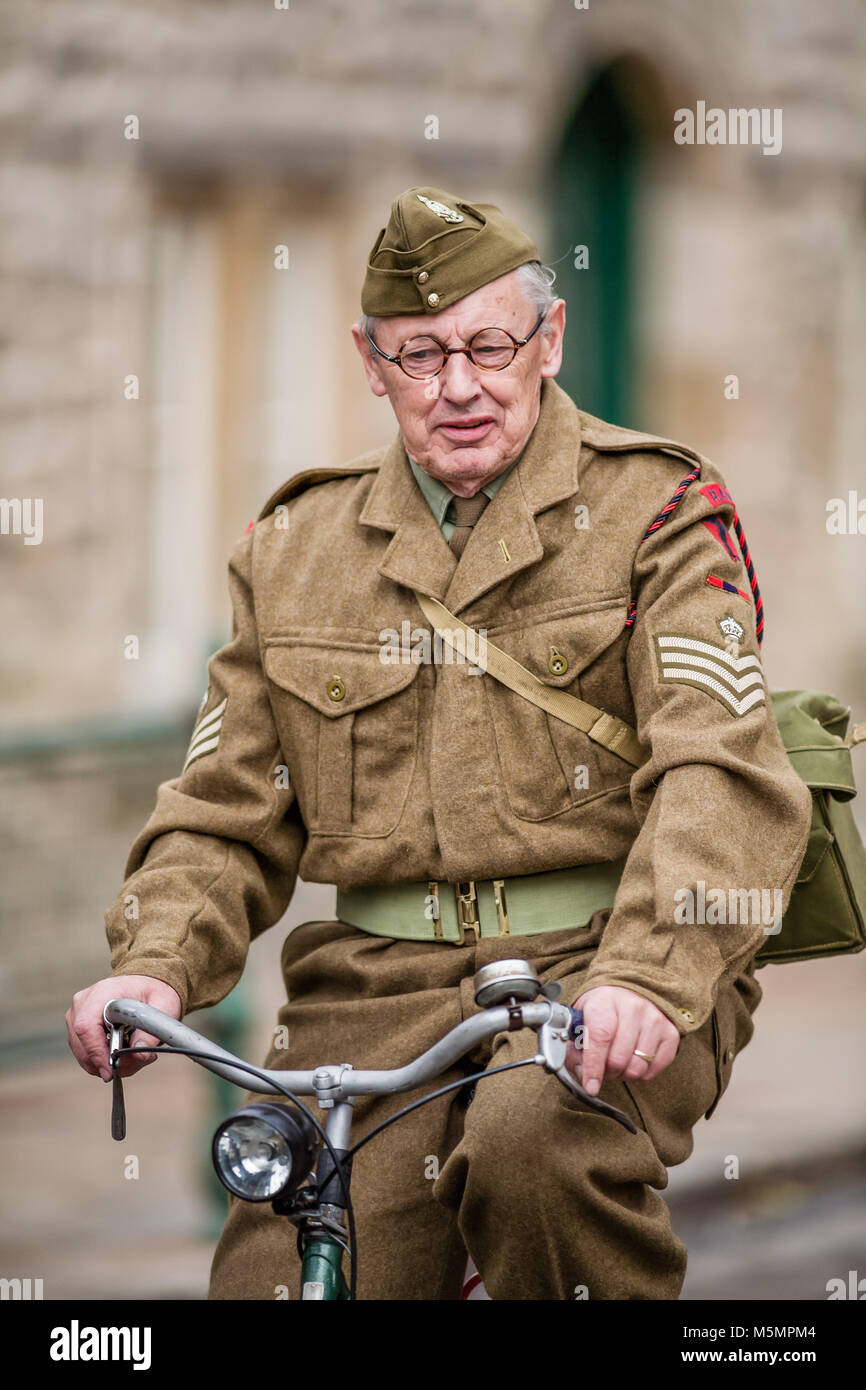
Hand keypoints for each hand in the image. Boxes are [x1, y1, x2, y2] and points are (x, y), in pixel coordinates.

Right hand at [66, 975, 181, 1081]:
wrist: (145, 983)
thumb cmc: (152, 991)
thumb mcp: (164, 1005)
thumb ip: (152, 1031)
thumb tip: (139, 1054)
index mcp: (102, 993)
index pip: (86, 1027)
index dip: (96, 1052)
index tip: (111, 1070)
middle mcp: (84, 1003)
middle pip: (81, 1045)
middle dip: (106, 1062)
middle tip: (133, 1063)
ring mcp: (77, 1015)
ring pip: (82, 1053)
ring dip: (106, 1063)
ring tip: (133, 1055)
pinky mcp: (78, 1027)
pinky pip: (85, 1052)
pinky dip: (103, 1060)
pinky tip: (123, 1052)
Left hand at [567, 985, 679, 1093]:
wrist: (630, 990)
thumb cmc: (603, 1008)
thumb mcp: (581, 1018)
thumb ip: (575, 1046)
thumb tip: (581, 1073)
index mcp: (605, 1001)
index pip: (600, 1037)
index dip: (594, 1066)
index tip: (590, 1086)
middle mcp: (633, 1008)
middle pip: (619, 1058)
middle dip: (607, 1072)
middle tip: (603, 1066)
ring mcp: (655, 1020)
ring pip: (637, 1068)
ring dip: (624, 1074)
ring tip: (619, 1061)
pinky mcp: (671, 1033)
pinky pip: (654, 1070)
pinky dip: (642, 1073)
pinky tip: (634, 1060)